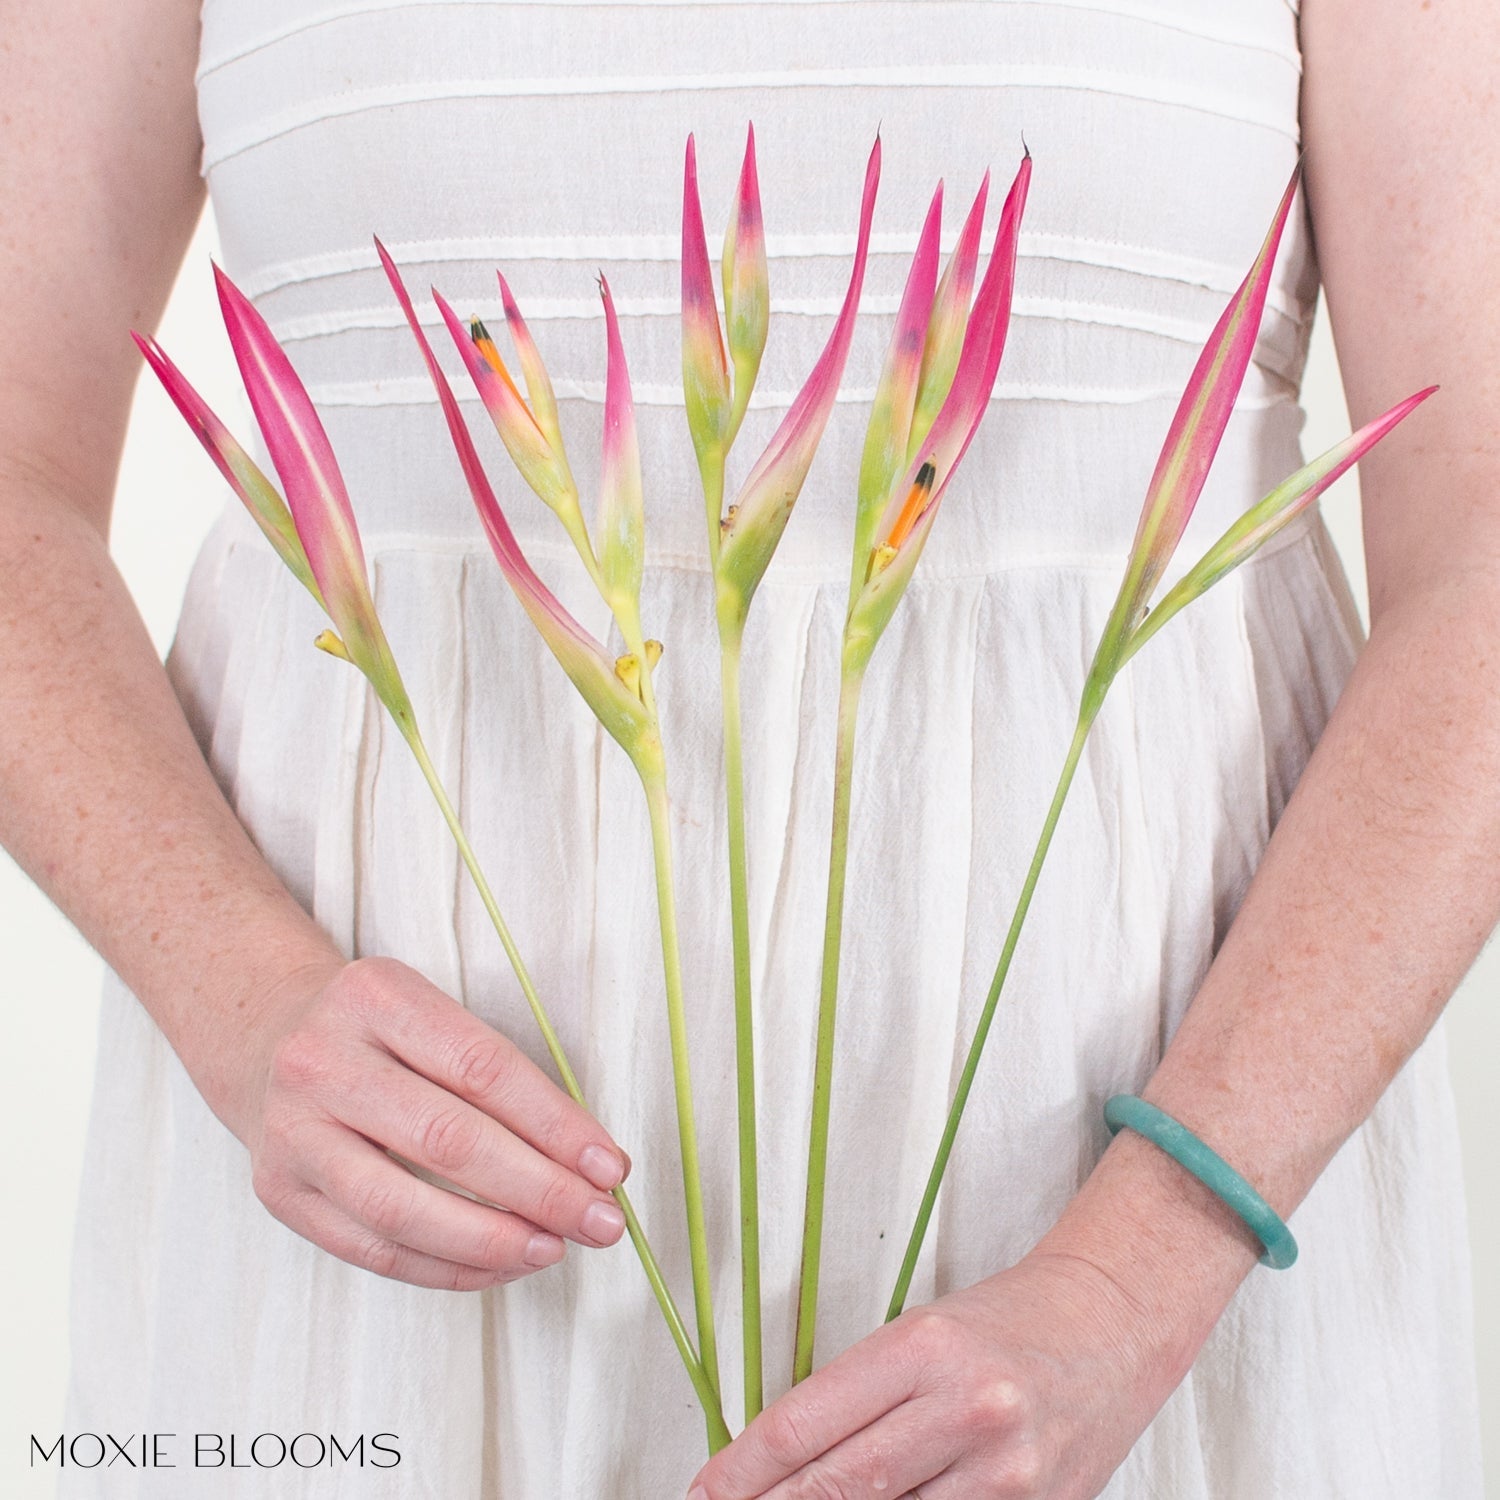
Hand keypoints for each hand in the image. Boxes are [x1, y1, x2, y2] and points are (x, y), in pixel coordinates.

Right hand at [229, 955, 632, 1290]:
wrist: (265, 1037)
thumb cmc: (378, 1031)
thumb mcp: (431, 1015)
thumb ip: (500, 1077)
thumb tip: (587, 1162)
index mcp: (376, 997)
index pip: (482, 1068)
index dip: (555, 1124)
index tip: (609, 1166)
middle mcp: (323, 1062)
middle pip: (447, 1140)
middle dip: (539, 1190)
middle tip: (600, 1220)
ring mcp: (293, 1132)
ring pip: (402, 1209)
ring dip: (493, 1240)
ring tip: (553, 1248)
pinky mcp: (280, 1194)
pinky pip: (373, 1249)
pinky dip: (446, 1267)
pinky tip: (500, 1265)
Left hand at [688, 1251, 1178, 1499]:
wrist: (1111, 1324)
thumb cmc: (1006, 1321)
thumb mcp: (919, 1334)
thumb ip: (857, 1400)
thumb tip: (779, 1463)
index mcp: (922, 1347)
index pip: (804, 1425)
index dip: (740, 1471)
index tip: (704, 1492)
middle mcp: (965, 1409)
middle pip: (838, 1488)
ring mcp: (1007, 1473)